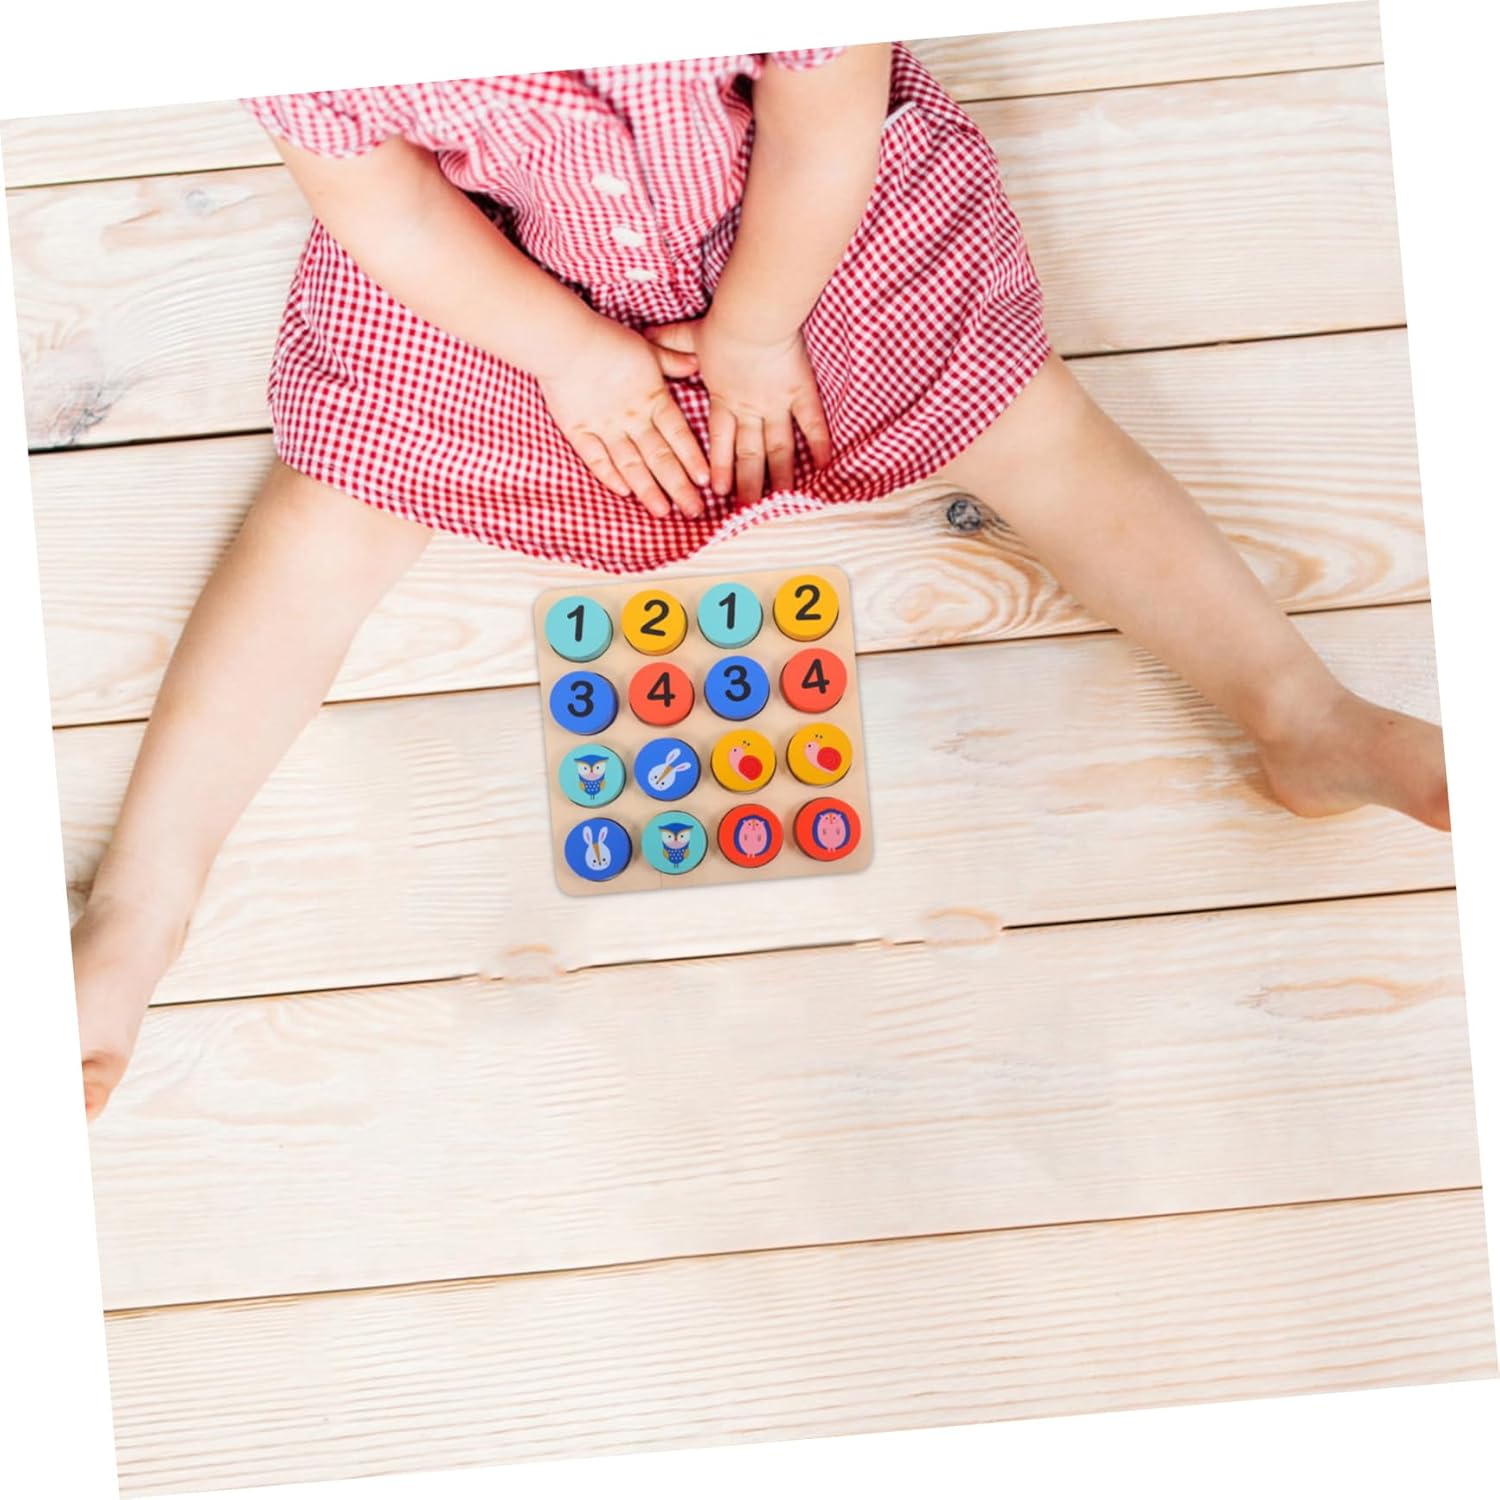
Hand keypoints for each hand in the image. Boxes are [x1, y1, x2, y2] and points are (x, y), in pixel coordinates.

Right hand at [535, 315, 709, 519]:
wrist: (565, 342)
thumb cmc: (607, 340)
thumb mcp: (647, 348)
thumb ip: (671, 361)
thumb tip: (696, 364)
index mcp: (652, 399)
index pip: (679, 435)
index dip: (693, 459)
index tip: (706, 481)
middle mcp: (632, 419)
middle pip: (660, 458)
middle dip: (679, 487)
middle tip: (695, 511)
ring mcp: (605, 428)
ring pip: (631, 466)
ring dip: (648, 490)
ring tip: (663, 512)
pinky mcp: (579, 431)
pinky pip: (596, 460)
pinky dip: (610, 476)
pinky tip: (624, 493)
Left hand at [645, 317, 832, 505]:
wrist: (752, 318)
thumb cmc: (722, 325)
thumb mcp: (690, 335)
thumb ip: (671, 341)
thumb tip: (647, 336)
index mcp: (724, 398)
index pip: (720, 441)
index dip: (720, 466)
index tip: (718, 491)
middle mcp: (750, 409)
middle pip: (749, 455)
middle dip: (749, 485)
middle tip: (748, 511)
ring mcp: (776, 404)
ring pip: (779, 448)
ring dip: (780, 476)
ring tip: (782, 501)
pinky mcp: (800, 392)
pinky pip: (811, 422)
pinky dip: (818, 443)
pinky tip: (823, 466)